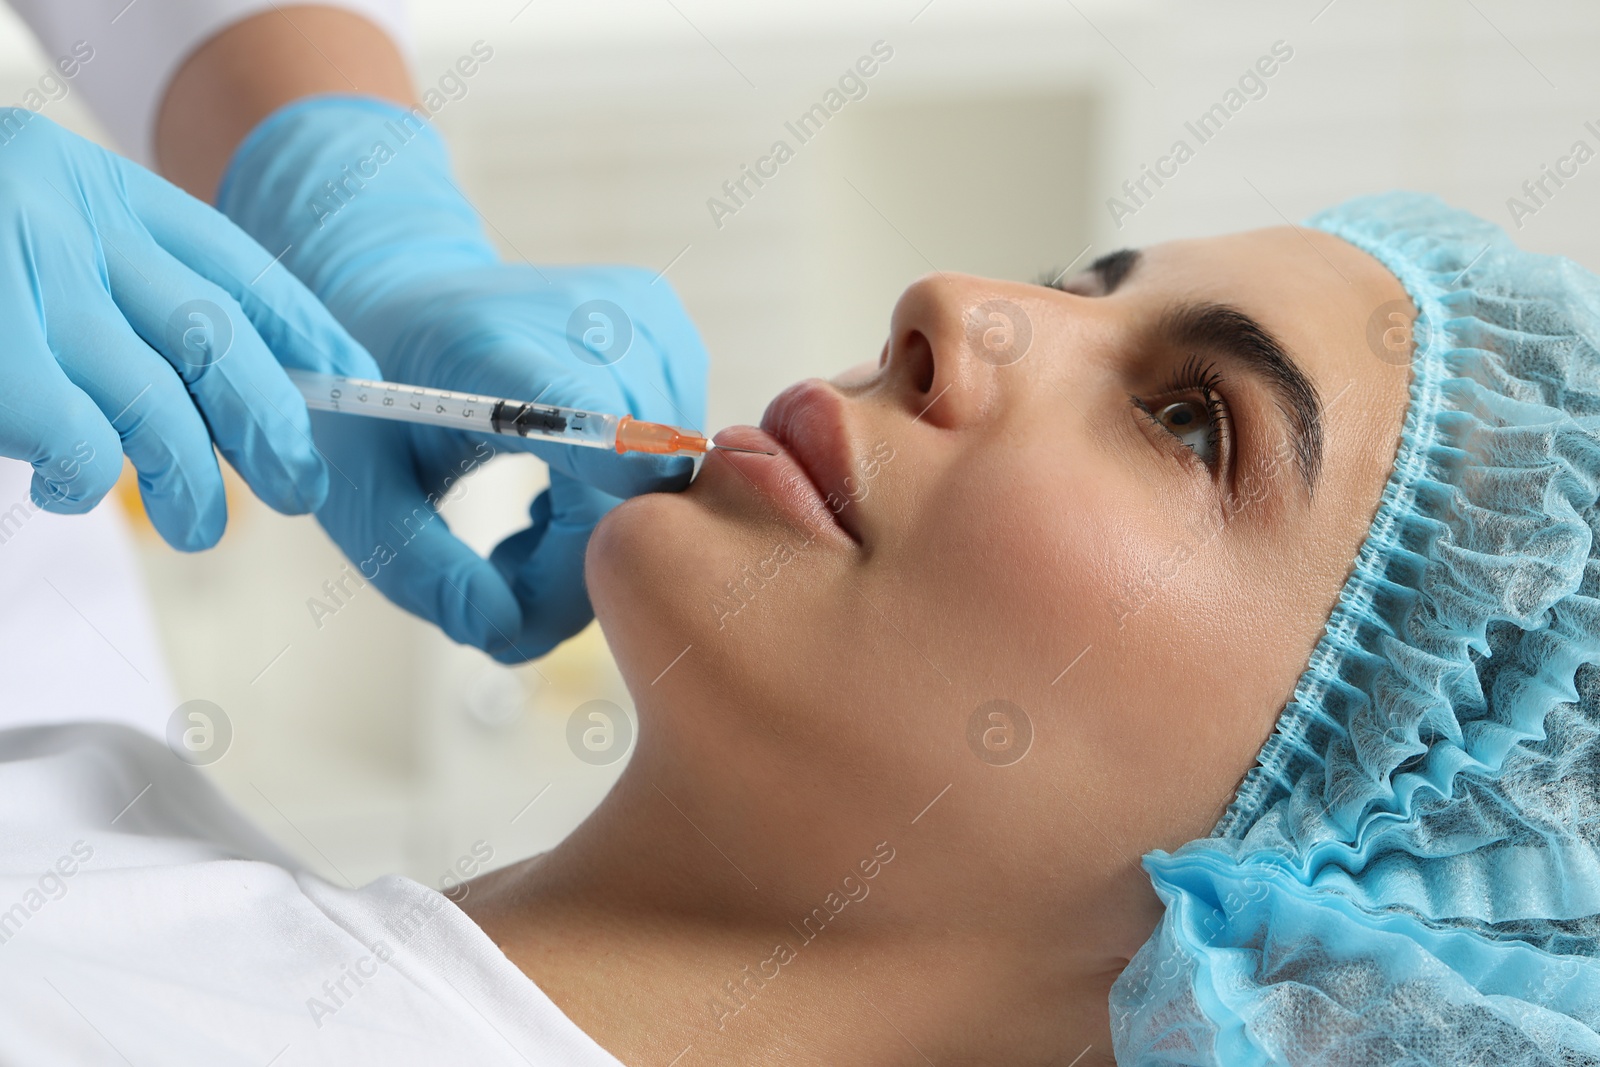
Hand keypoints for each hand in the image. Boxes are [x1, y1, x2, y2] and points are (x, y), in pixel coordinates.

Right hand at [0, 109, 377, 547]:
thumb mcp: (31, 251)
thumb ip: (112, 301)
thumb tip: (226, 399)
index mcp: (87, 184)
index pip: (231, 261)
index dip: (301, 329)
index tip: (349, 384)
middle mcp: (55, 210)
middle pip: (212, 331)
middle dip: (269, 418)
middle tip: (297, 483)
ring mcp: (9, 265)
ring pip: (146, 392)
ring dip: (190, 474)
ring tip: (205, 525)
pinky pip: (65, 426)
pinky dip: (85, 472)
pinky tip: (68, 489)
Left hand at [219, 97, 708, 660]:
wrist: (402, 292)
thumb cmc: (375, 392)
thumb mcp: (356, 485)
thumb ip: (419, 567)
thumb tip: (499, 635)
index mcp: (501, 342)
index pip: (603, 448)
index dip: (581, 550)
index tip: (520, 614)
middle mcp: (597, 317)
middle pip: (632, 495)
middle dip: (572, 569)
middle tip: (500, 583)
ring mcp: (647, 322)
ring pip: (662, 490)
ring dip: (596, 538)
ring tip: (524, 530)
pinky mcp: (675, 336)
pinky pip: (673, 462)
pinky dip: (620, 499)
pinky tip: (560, 491)